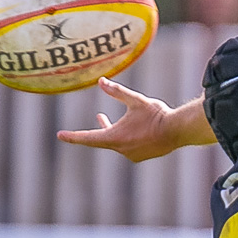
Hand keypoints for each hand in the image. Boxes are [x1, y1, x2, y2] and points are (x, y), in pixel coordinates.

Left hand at [56, 77, 182, 162]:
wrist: (177, 131)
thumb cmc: (155, 115)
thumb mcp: (135, 100)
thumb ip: (117, 92)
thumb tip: (101, 81)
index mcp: (114, 137)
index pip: (87, 138)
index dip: (72, 137)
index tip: (60, 135)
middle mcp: (120, 149)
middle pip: (104, 138)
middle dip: (102, 127)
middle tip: (99, 116)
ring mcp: (131, 155)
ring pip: (119, 142)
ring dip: (119, 130)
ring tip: (126, 120)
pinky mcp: (141, 156)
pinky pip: (130, 147)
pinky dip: (131, 137)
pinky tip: (141, 130)